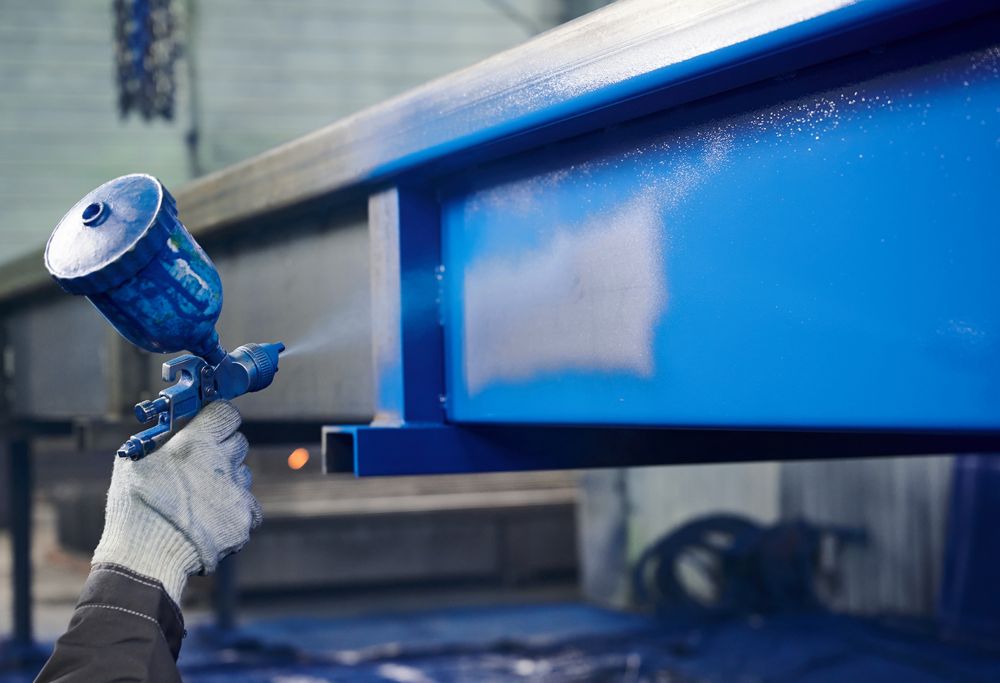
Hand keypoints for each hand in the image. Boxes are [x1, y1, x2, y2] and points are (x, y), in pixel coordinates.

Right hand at [92, 400, 261, 603]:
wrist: (146, 557)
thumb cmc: (135, 508)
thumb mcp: (132, 464)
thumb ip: (155, 443)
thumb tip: (166, 432)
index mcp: (197, 444)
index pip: (226, 414)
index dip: (219, 419)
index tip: (211, 425)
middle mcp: (222, 463)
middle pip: (238, 443)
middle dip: (223, 450)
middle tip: (202, 466)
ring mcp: (236, 492)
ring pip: (243, 475)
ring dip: (227, 481)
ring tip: (201, 499)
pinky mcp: (243, 519)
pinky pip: (249, 507)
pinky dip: (236, 511)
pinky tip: (214, 518)